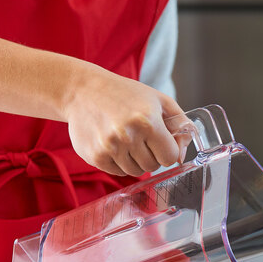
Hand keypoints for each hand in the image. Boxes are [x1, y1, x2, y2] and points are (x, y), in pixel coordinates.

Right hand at [64, 66, 184, 176]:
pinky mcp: (95, 156)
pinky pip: (118, 172)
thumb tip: (181, 157)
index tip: (158, 139)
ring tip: (125, 138)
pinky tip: (112, 142)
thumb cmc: (126, 95)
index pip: (169, 157)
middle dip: (150, 154)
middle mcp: (128, 135)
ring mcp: (110, 147)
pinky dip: (118, 162)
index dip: (166, 150)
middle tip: (138, 136)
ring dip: (134, 159)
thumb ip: (180, 126)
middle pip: (153, 166)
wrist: (81, 90)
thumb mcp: (159, 101)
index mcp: (148, 121)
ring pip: (136, 171)